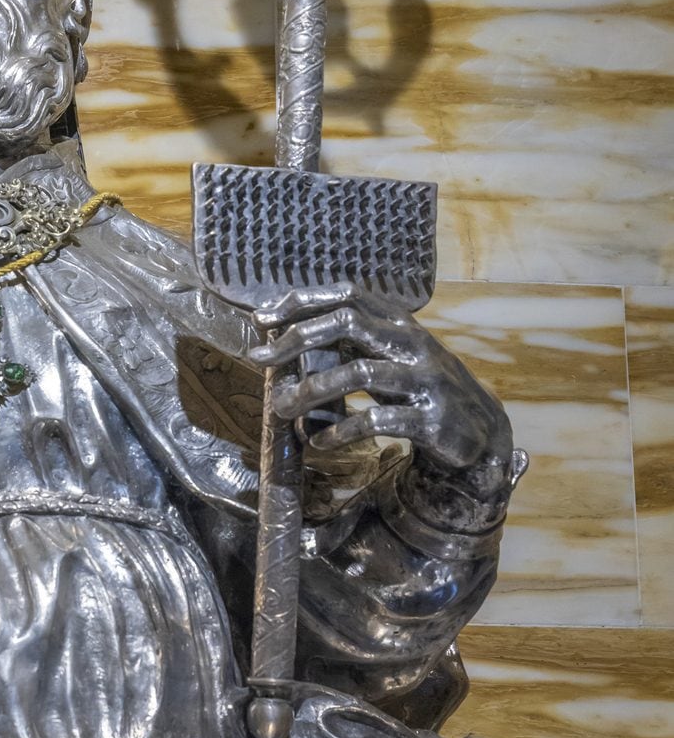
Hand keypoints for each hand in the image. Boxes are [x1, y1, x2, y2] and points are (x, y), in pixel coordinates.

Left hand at [249, 285, 512, 476]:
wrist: (477, 432)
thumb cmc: (416, 388)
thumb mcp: (387, 355)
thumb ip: (349, 340)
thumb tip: (285, 333)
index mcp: (397, 323)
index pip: (346, 296)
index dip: (303, 301)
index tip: (262, 318)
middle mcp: (411, 343)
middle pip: (348, 323)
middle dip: (297, 339)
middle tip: (260, 361)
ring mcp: (423, 379)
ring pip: (358, 372)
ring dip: (311, 390)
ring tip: (281, 408)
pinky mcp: (430, 419)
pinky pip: (377, 420)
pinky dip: (341, 431)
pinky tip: (318, 441)